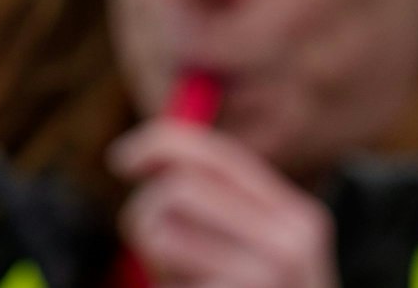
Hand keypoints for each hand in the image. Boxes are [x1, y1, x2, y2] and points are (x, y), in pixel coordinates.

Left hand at [110, 120, 337, 287]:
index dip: (160, 145)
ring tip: (186, 287)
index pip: (217, 155)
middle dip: (147, 218)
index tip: (120, 160)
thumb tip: (144, 158)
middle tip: (161, 259)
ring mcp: (260, 283)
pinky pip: (163, 285)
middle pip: (176, 191)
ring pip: (158, 235)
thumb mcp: (263, 256)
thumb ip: (219, 207)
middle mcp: (287, 247)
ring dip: (155, 263)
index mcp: (297, 220)